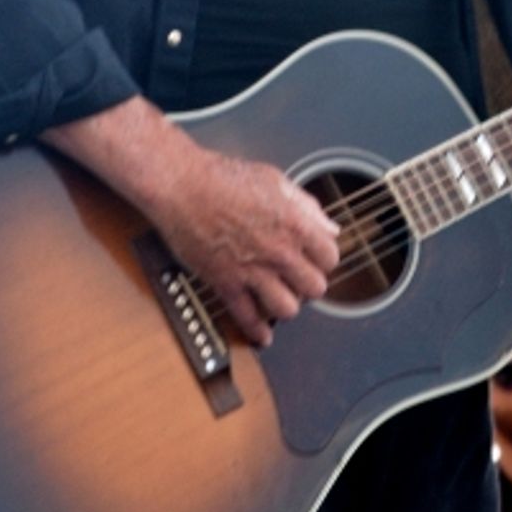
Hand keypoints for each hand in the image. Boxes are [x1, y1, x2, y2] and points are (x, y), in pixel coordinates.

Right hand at [44, 96, 339, 348]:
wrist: (181, 185)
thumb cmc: (223, 177)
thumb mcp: (274, 180)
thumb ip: (306, 206)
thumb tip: (329, 227)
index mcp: (294, 223)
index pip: (330, 257)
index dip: (324, 258)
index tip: (316, 258)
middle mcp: (279, 251)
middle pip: (315, 288)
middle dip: (309, 284)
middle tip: (299, 278)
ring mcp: (253, 271)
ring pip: (287, 309)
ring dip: (286, 305)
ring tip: (281, 296)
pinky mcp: (225, 284)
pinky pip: (248, 318)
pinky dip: (257, 331)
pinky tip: (262, 334)